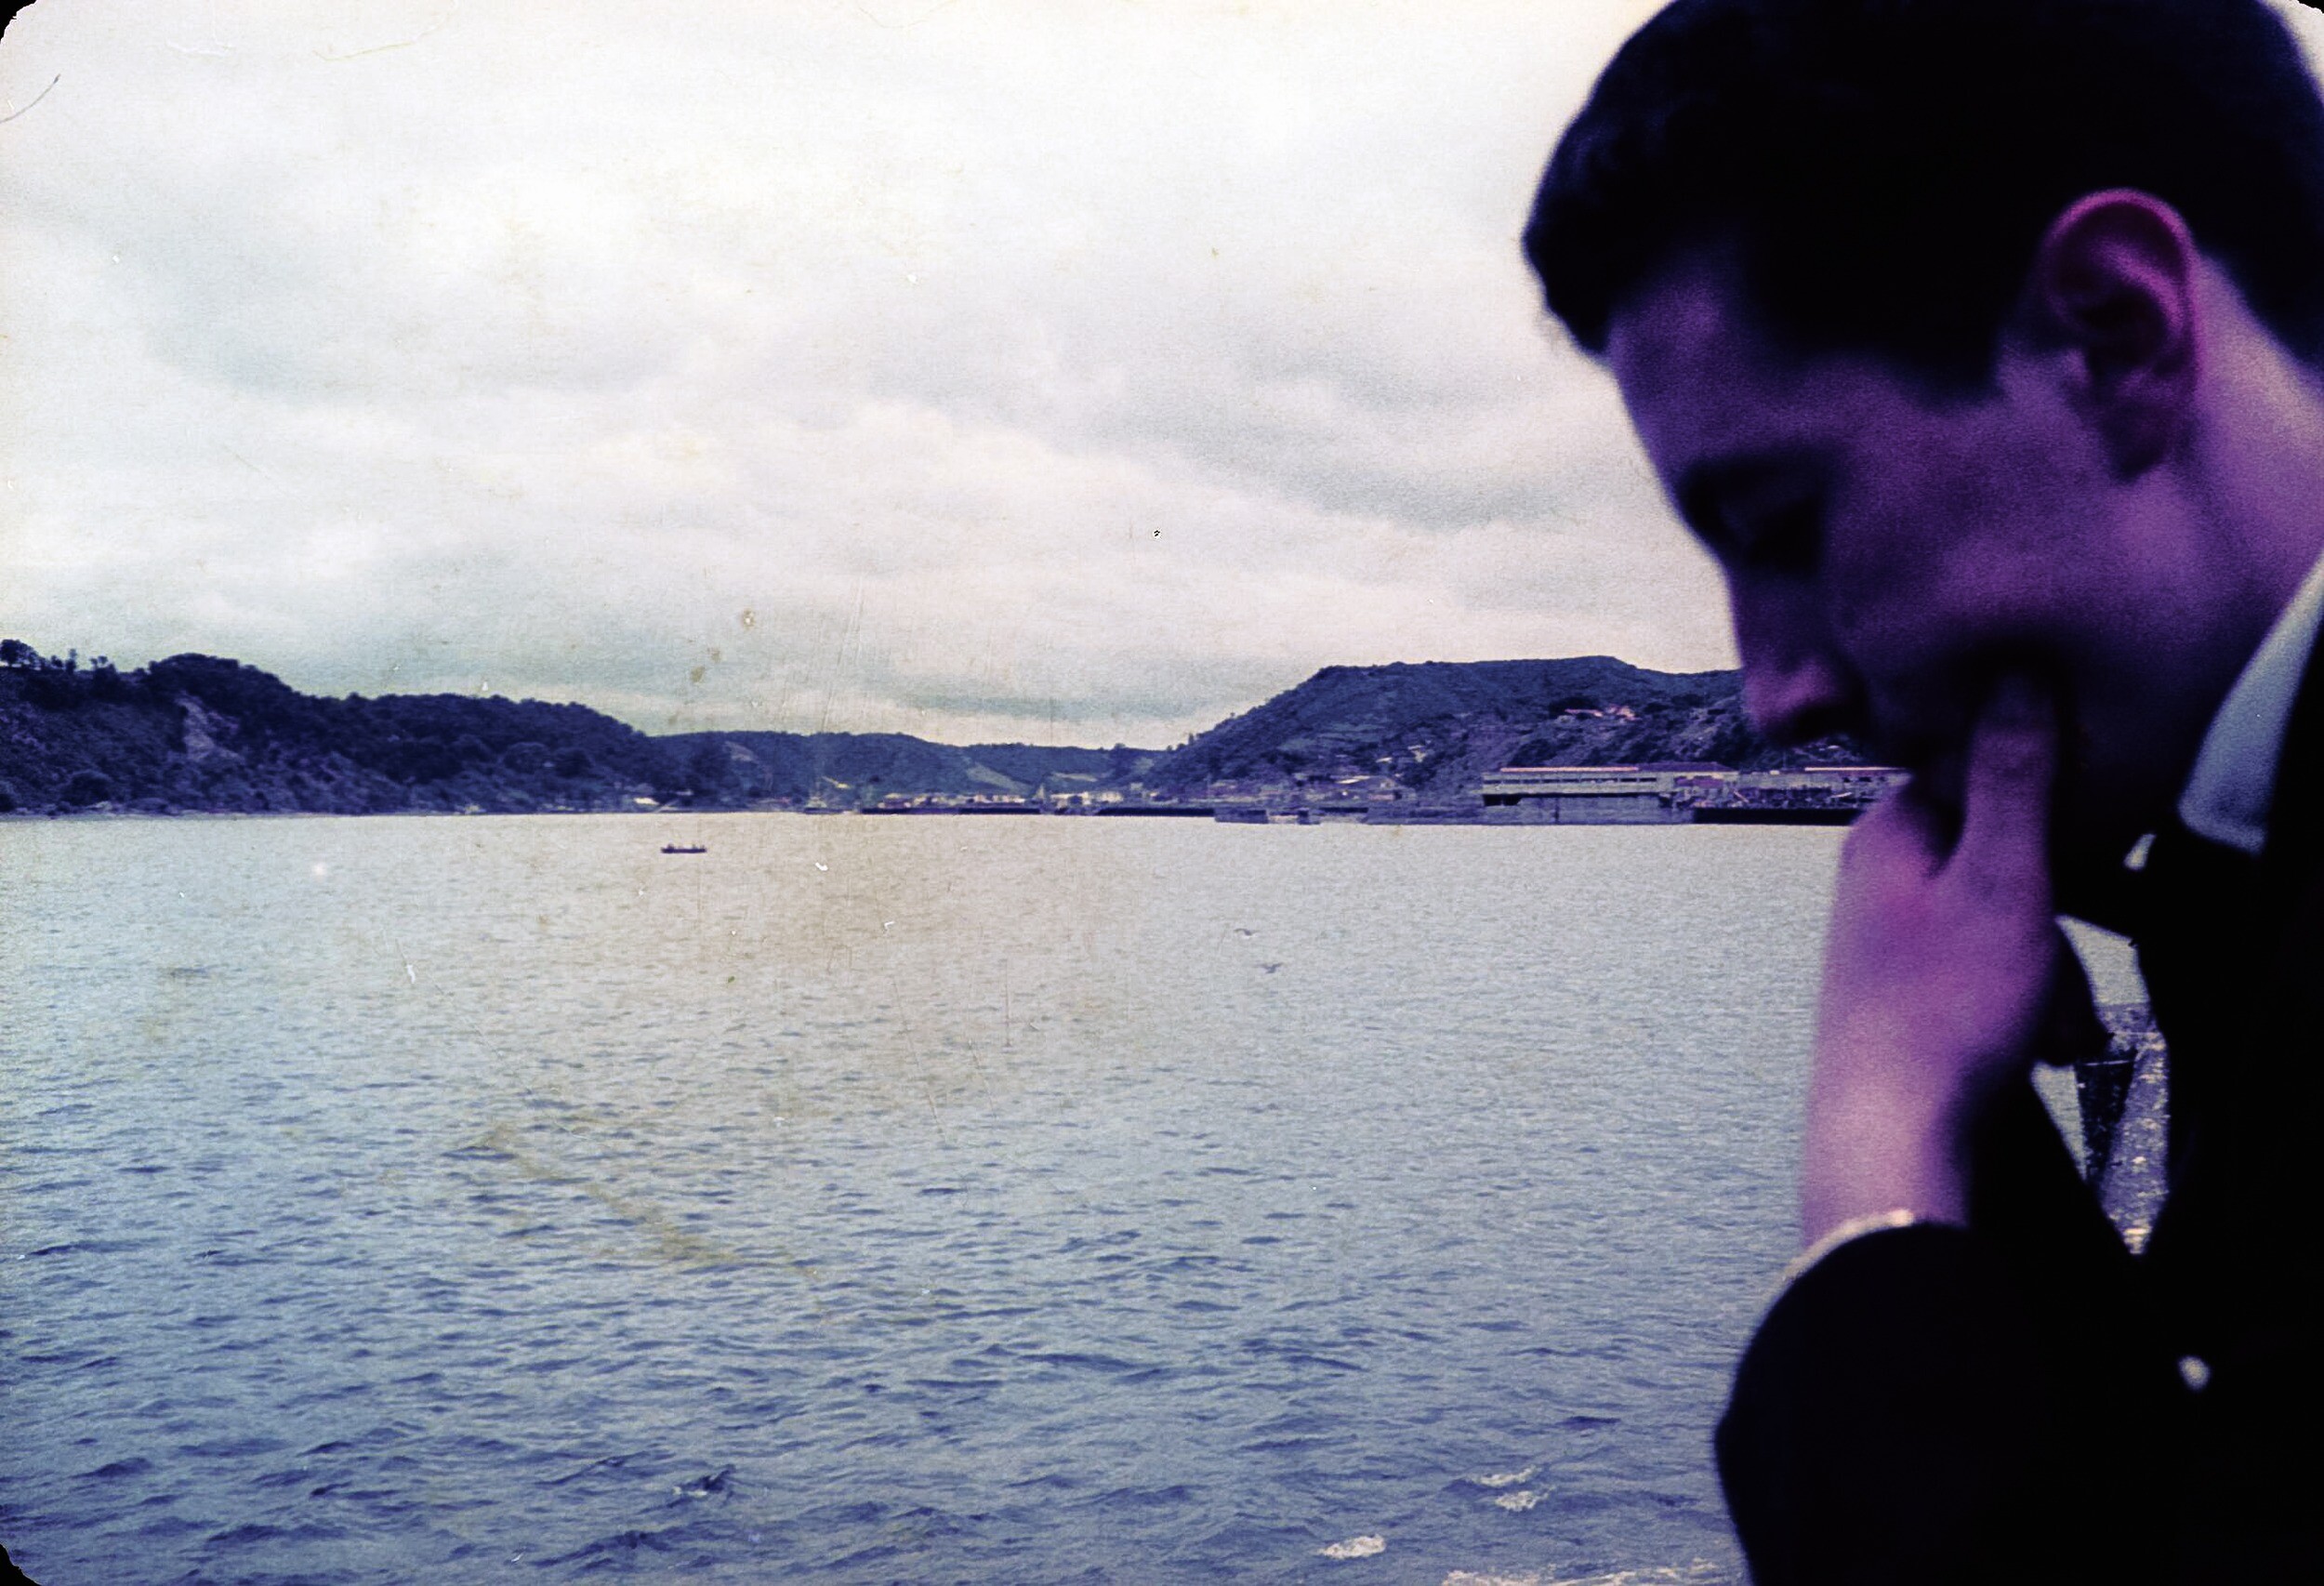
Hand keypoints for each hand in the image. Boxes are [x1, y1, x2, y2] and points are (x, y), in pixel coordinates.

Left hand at [1799, 675, 2070, 1244]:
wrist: (1888, 1134)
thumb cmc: (1943, 1012)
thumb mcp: (2004, 880)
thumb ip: (2015, 775)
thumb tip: (2017, 666)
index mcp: (1889, 829)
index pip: (1990, 775)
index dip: (2055, 820)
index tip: (2081, 872)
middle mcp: (1877, 870)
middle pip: (2007, 856)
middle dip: (2062, 919)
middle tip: (2070, 986)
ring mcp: (1885, 927)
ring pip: (2006, 919)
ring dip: (2053, 973)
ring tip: (2058, 1032)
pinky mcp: (1902, 979)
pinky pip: (1987, 965)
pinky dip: (2026, 1001)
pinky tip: (2041, 1047)